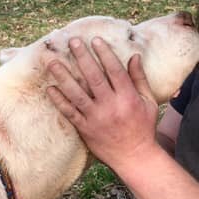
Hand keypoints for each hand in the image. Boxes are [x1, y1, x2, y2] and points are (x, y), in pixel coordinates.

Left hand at [46, 36, 158, 172]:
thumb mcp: (148, 102)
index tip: (95, 40)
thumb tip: (134, 56)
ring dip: (63, 77)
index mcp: (127, 98)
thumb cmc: (143, 127)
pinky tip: (50, 88)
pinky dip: (59, 101)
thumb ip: (140, 79)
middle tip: (72, 41)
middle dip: (82, 58)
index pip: (114, 71)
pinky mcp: (85, 129)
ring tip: (53, 62)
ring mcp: (96, 118)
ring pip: (76, 94)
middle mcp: (111, 106)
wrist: (135, 158)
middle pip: (93, 77)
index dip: (104, 54)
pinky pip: (70, 113)